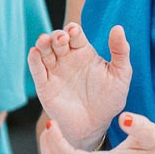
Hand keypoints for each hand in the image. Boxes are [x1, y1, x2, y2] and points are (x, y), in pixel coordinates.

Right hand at [28, 23, 131, 148]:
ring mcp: (54, 71)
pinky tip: (34, 52)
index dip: (73, 30)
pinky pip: (36, 70)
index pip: (75, 34)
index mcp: (84, 52)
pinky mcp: (45, 86)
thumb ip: (120, 51)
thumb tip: (118, 27)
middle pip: (57, 40)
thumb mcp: (121, 74)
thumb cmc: (110, 99)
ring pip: (44, 51)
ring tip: (45, 40)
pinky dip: (33, 60)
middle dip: (57, 35)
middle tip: (62, 38)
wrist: (96, 126)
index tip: (74, 31)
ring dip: (43, 43)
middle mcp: (67, 58)